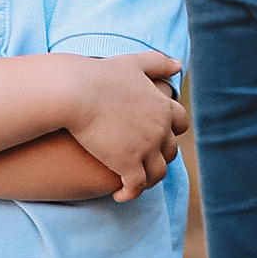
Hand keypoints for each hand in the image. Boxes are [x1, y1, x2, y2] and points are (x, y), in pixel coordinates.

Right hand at [61, 54, 187, 201]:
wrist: (76, 92)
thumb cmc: (99, 76)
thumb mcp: (134, 63)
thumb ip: (158, 62)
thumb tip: (178, 64)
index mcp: (163, 106)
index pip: (181, 124)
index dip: (170, 131)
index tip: (157, 136)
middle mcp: (160, 129)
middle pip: (170, 151)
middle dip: (159, 157)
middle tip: (143, 162)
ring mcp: (146, 148)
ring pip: (156, 173)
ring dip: (147, 180)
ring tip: (133, 182)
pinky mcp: (127, 163)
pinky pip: (136, 186)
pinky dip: (130, 193)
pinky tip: (119, 195)